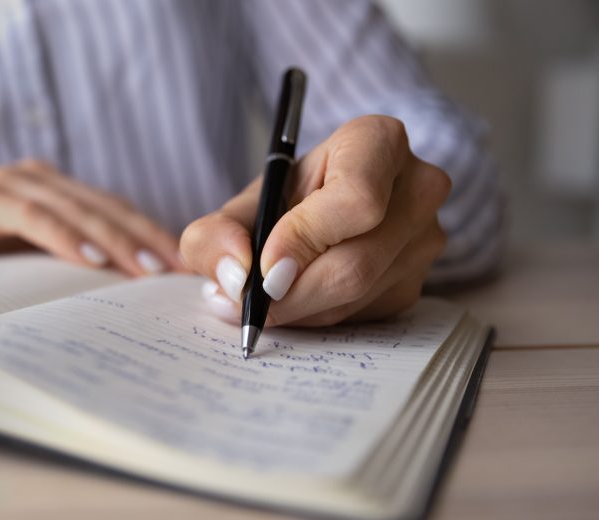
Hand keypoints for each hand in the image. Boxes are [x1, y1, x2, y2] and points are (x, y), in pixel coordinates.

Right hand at [0, 159, 184, 275]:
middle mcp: (39, 180)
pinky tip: (88, 260)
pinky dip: (62, 236)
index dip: (151, 236)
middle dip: (146, 239)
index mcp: (54, 192)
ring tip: (145, 270)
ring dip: (113, 239)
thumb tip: (112, 299)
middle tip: (178, 272)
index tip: (183, 270)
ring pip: (76, 209)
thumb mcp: (19, 260)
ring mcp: (10, 183)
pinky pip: (31, 215)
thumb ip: (57, 266)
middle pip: (106, 208)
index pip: (114, 213)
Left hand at [180, 116, 450, 325]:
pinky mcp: (417, 282)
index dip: (305, 239)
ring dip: (300, 309)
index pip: (357, 200)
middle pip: (358, 261)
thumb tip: (235, 276)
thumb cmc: (281, 201)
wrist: (311, 215)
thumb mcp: (239, 207)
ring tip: (262, 297)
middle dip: (292, 293)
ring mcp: (426, 238)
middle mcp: (417, 187)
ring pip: (358, 295)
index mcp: (378, 142)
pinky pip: (363, 316)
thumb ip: (215, 234)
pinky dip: (319, 317)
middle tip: (248, 302)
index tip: (265, 267)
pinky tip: (297, 299)